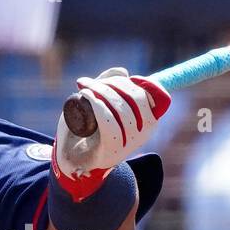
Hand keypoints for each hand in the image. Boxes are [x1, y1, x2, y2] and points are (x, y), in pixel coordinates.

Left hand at [53, 67, 170, 201]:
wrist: (70, 156)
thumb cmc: (86, 127)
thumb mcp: (99, 101)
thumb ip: (111, 85)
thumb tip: (124, 72)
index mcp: (148, 121)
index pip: (158, 97)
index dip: (145, 83)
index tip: (127, 76)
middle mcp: (143, 133)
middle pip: (137, 99)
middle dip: (114, 83)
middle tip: (92, 83)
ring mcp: (129, 144)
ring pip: (121, 109)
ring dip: (102, 92)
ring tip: (85, 89)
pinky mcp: (112, 150)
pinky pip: (109, 123)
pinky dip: (97, 105)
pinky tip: (87, 96)